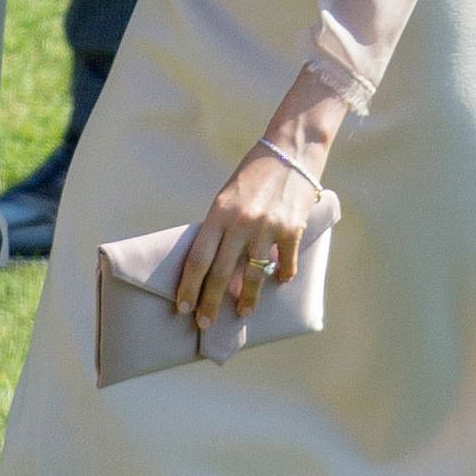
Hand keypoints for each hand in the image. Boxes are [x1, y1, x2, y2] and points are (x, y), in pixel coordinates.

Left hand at [175, 147, 320, 330]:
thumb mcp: (227, 198)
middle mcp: (241, 223)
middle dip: (210, 303)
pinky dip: (282, 276)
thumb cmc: (253, 175)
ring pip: (252, 275)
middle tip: (204, 324)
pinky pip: (285, 263)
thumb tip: (214, 265)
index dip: (189, 286)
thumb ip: (220, 228)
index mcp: (219, 213)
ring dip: (246, 299)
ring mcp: (268, 227)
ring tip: (242, 312)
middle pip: (220, 273)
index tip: (182, 307)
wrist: (290, 152)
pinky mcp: (292, 229)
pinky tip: (278, 283)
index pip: (198, 258)